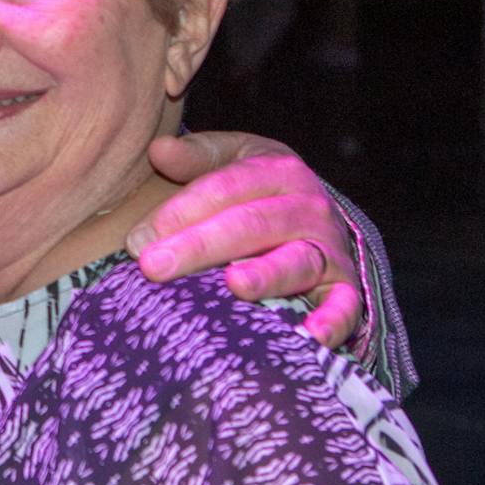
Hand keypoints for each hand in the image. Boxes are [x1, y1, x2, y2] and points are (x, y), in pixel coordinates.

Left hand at [128, 131, 362, 348]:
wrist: (320, 217)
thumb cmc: (259, 189)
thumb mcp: (232, 158)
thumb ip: (196, 155)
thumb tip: (158, 149)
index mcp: (277, 170)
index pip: (224, 188)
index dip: (181, 212)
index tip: (139, 238)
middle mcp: (308, 208)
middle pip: (250, 225)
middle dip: (199, 246)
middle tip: (153, 266)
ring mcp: (328, 248)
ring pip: (295, 261)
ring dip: (266, 275)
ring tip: (234, 284)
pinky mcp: (345, 287)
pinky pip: (344, 305)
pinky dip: (333, 320)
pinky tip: (312, 335)